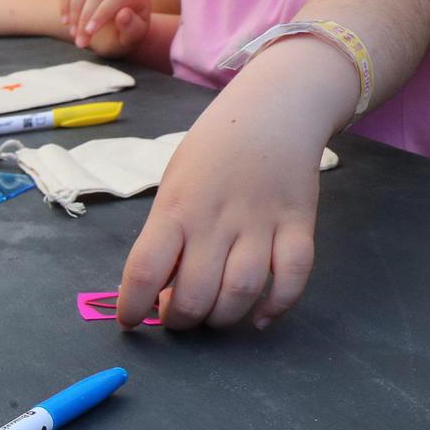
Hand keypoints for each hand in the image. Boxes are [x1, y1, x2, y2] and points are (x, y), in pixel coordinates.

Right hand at [59, 0, 148, 54]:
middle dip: (85, 17)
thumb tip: (123, 14)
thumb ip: (132, 29)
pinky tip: (65, 21)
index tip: (89, 33)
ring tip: (73, 32)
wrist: (117, 32)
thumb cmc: (126, 36)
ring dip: (74, 10)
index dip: (101, 14)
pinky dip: (65, 1)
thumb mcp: (132, 38)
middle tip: (80, 41)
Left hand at [116, 59, 336, 329]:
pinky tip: (259, 317)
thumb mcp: (174, 186)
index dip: (132, 306)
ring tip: (213, 314)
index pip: (144, 270)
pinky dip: (277, 306)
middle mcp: (215, 220)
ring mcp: (260, 223)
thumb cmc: (212, 152)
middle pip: (195, 295)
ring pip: (241, 293)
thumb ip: (165, 235)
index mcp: (175, 209)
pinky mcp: (299, 225)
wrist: (274, 109)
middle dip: (180, 320)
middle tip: (178, 315)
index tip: (130, 319)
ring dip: (222, 319)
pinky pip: (293, 277)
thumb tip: (154, 289)